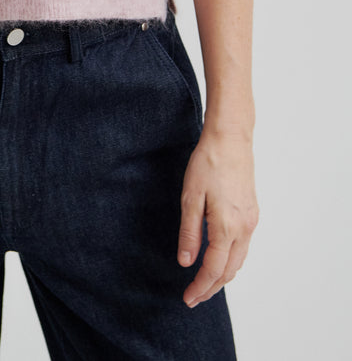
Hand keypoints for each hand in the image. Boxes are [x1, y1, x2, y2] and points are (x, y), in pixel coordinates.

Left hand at [178, 127, 258, 307]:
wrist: (231, 139)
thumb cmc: (207, 163)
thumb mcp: (190, 197)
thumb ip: (189, 232)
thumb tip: (186, 262)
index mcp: (227, 227)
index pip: (214, 269)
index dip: (200, 287)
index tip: (187, 299)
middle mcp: (244, 229)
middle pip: (229, 271)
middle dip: (212, 288)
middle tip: (194, 298)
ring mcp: (251, 222)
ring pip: (239, 261)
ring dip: (222, 276)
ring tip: (205, 284)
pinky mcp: (252, 213)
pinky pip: (243, 247)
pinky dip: (231, 260)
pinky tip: (219, 259)